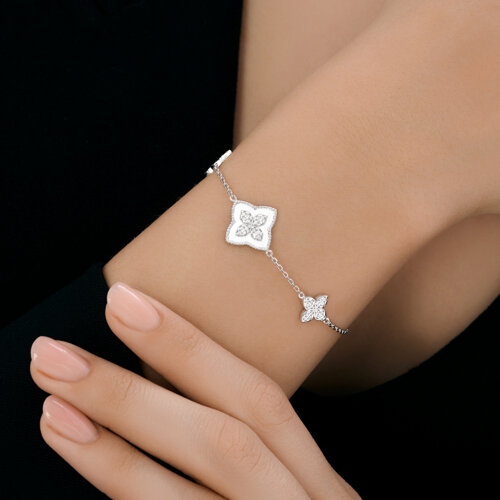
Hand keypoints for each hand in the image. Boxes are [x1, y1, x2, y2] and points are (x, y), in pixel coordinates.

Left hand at [30, 282, 358, 498]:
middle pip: (220, 442)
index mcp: (320, 484)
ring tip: (55, 404)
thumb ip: (260, 453)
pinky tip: (83, 455)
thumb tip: (172, 379)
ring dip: (107, 451)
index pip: (259, 399)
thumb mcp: (298, 493)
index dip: (190, 348)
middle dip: (132, 395)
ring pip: (179, 499)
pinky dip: (120, 493)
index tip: (127, 304)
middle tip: (56, 354)